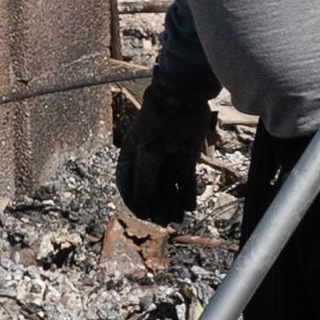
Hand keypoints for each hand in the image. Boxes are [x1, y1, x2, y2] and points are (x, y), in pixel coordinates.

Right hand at [115, 38, 218, 224]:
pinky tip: (190, 206)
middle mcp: (148, 160)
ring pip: (169, 187)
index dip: (135, 202)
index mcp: (132, 156)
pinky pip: (185, 181)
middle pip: (151, 189)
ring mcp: (168, 158)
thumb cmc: (158, 121)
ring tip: (179, 218)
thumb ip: (145, 178)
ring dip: (173, 203)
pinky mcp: (185, 157)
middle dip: (158, 206)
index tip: (144, 215)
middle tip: (166, 222)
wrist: (183, 97)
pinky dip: (187, 194)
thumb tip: (142, 203)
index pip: (129, 185)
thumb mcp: (148, 152)